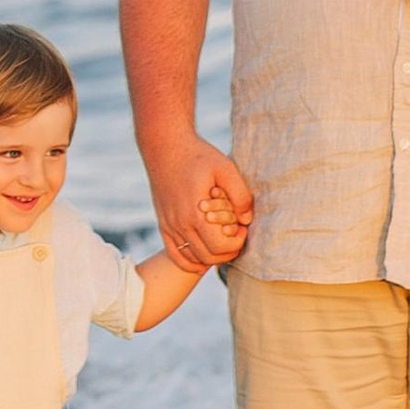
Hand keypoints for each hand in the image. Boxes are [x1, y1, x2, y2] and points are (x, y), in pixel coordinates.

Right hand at [142, 131, 253, 273]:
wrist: (165, 146)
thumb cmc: (198, 155)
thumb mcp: (225, 168)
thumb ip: (240, 195)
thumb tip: (246, 220)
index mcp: (195, 213)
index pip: (220, 247)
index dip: (237, 243)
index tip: (243, 229)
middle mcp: (179, 224)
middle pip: (208, 257)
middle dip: (227, 252)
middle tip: (236, 236)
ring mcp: (169, 225)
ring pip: (192, 259)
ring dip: (211, 257)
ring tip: (222, 241)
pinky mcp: (163, 224)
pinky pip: (174, 254)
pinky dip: (189, 262)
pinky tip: (203, 257)